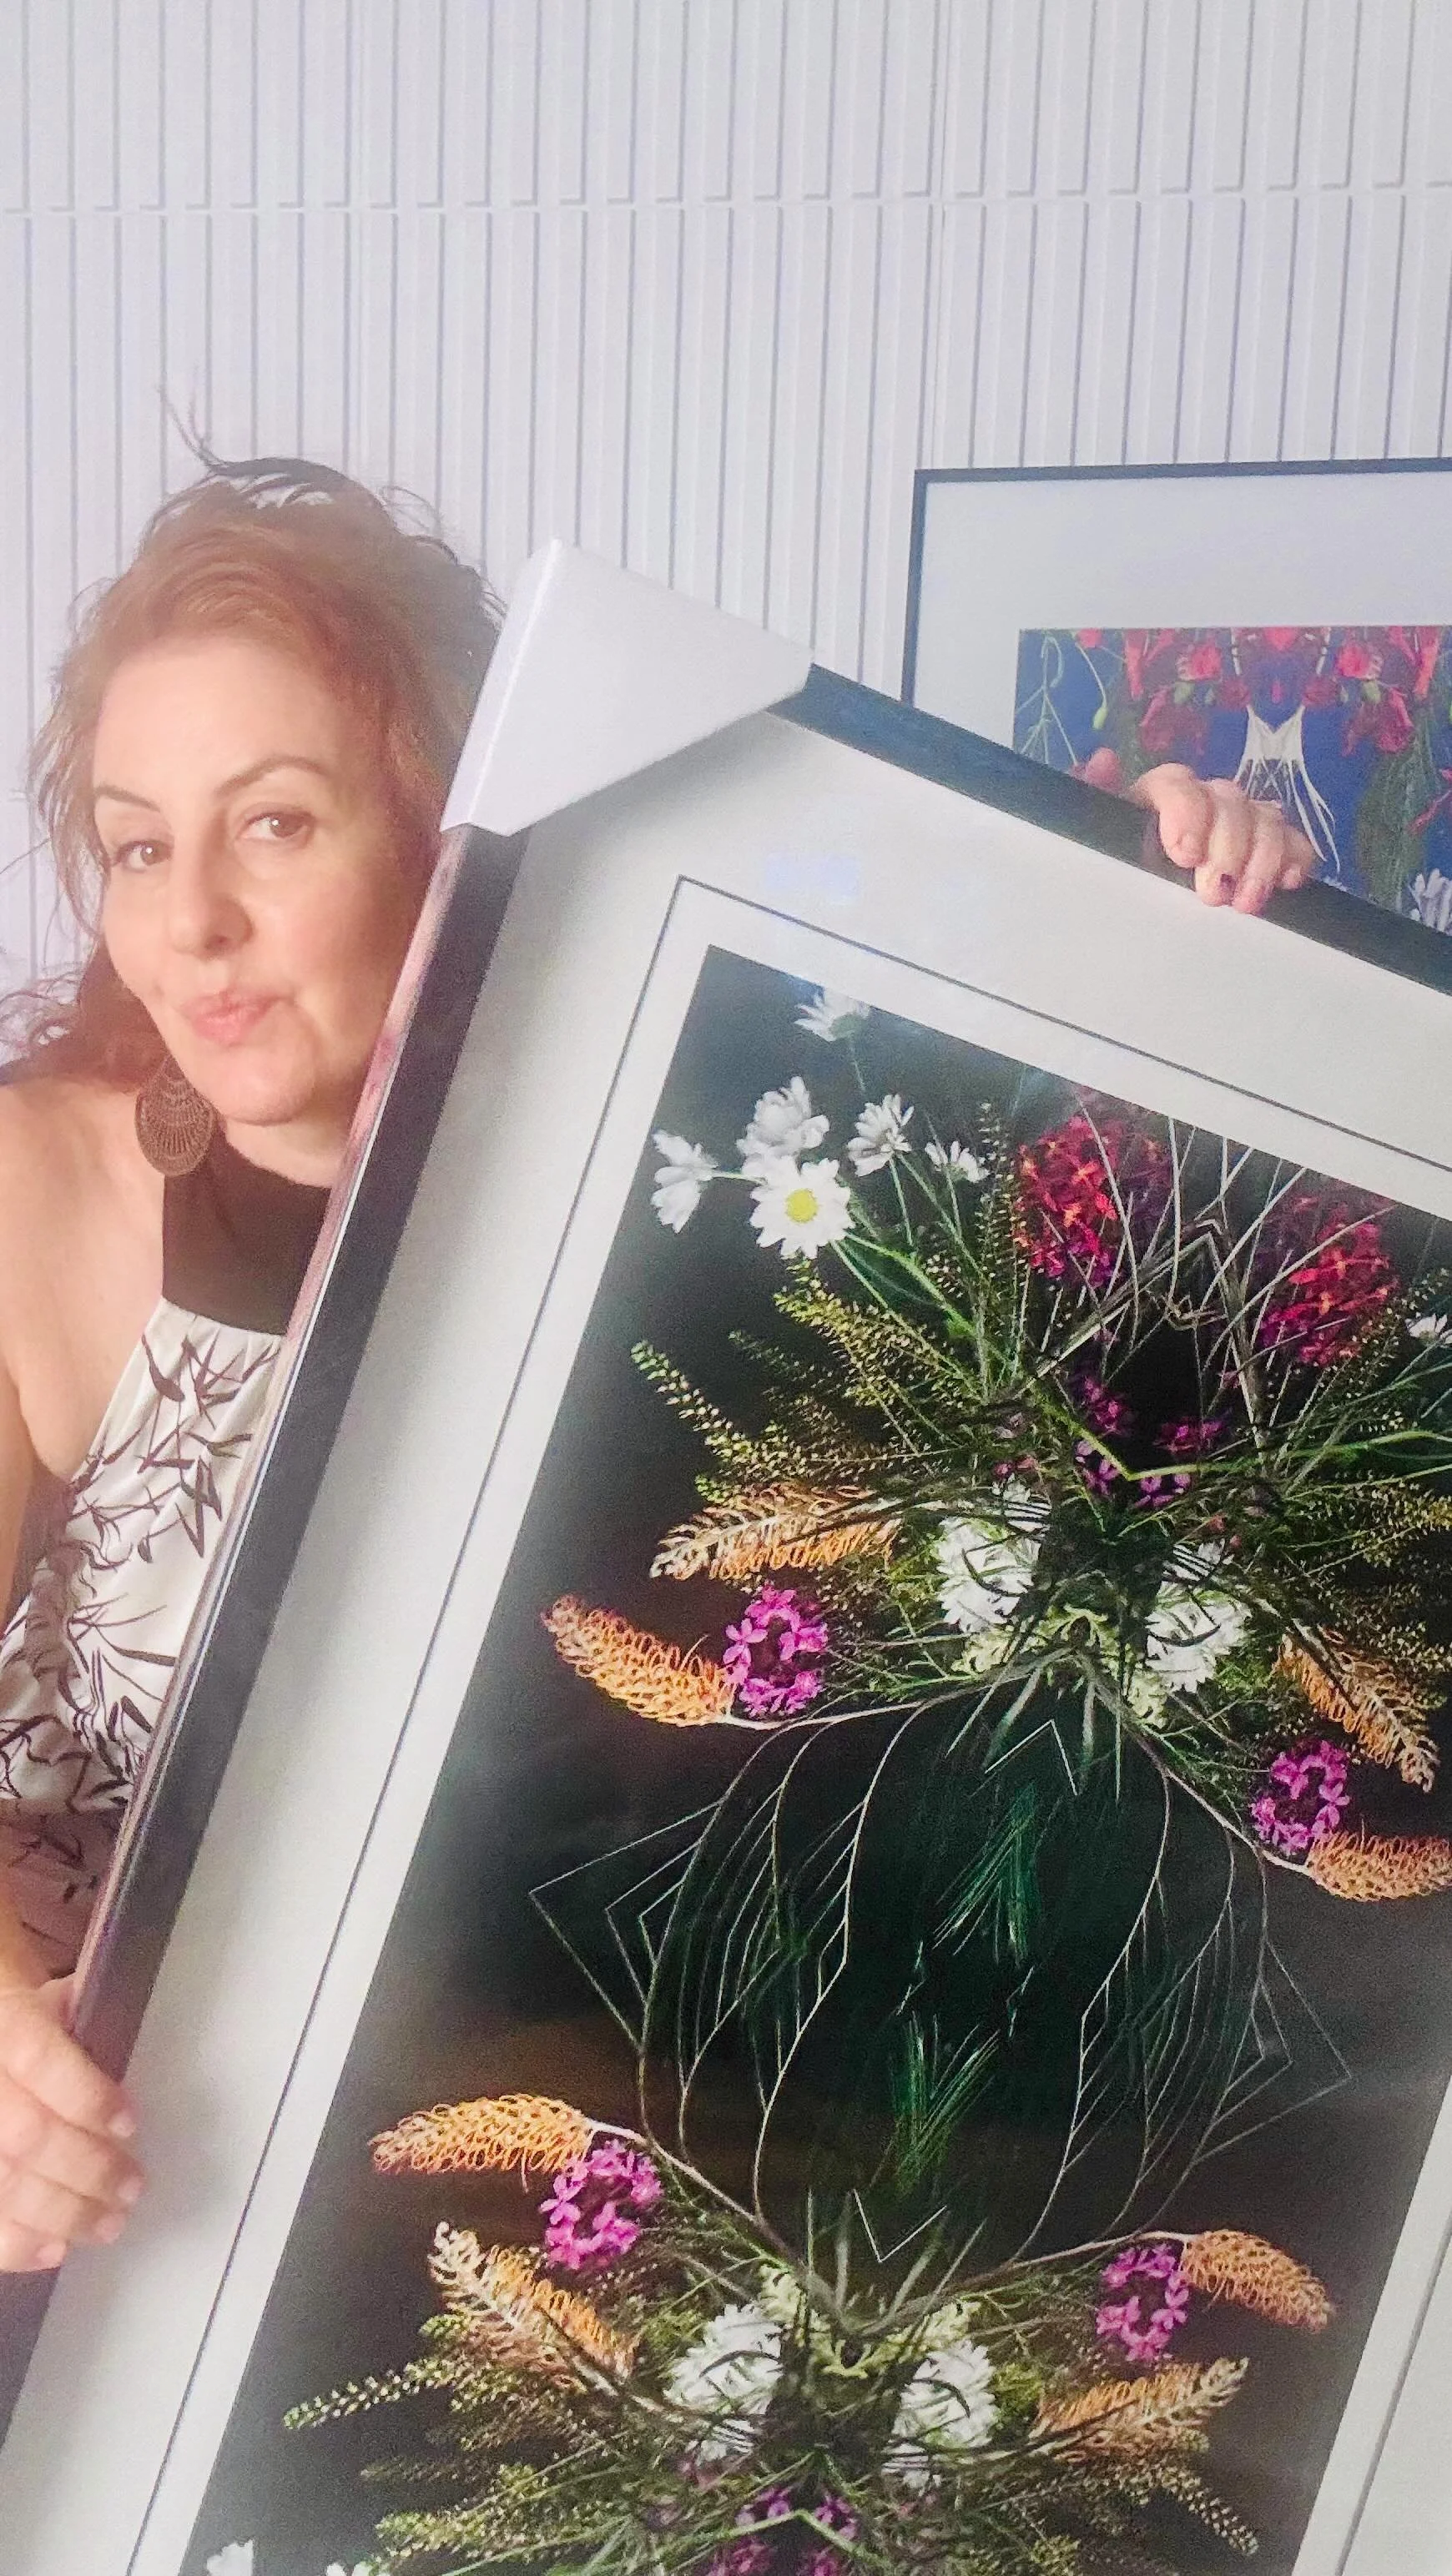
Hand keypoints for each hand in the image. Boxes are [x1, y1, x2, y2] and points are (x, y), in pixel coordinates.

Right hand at [0, 1976, 141, 2268]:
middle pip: (24, 2135)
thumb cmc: (15, 2017)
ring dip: (61, 2214)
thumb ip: (82, 2022)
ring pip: (1, 2184)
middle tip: (131, 2187)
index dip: (86, 2096)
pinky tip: (54, 2250)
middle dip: (86, 2168)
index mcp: (1, 2021)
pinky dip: (15, 2245)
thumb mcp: (47, 1998)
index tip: (129, 2123)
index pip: (38, 2059)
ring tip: (108, 2224)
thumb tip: (133, 2050)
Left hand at [1079, 748, 1316, 914]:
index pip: (1177, 783)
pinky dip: (1296, 858)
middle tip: (1215, 893)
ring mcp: (1238, 827)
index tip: (1185, 856)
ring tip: (1247, 903)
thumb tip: (1104, 761)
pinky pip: (1293, 842)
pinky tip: (1288, 883)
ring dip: (1263, 858)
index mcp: (1157, 800)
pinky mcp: (1267, 854)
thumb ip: (1090, 802)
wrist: (1130, 930)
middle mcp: (1202, 804)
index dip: (1187, 812)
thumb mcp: (1092, 845)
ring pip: (1265, 818)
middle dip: (1228, 846)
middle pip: (1228, 800)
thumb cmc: (1110, 881)